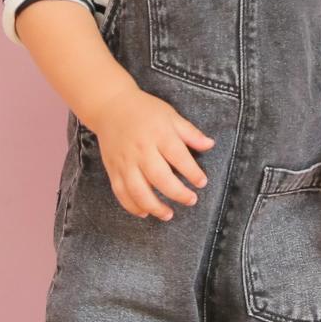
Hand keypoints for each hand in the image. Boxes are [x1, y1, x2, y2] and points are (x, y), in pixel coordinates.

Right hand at [89, 85, 215, 222]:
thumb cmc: (144, 110)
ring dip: (154, 206)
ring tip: (168, 214)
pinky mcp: (113, 169)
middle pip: (159, 177)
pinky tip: (145, 212)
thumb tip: (210, 144)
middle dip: (177, 193)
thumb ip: (190, 132)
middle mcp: (141, 150)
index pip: (178, 157)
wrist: (110, 106)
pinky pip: (121, 192)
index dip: (192, 172)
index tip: (201, 183)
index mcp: (158, 134)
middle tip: (191, 200)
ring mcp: (125, 161)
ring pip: (138, 190)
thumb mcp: (170, 115)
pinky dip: (132, 206)